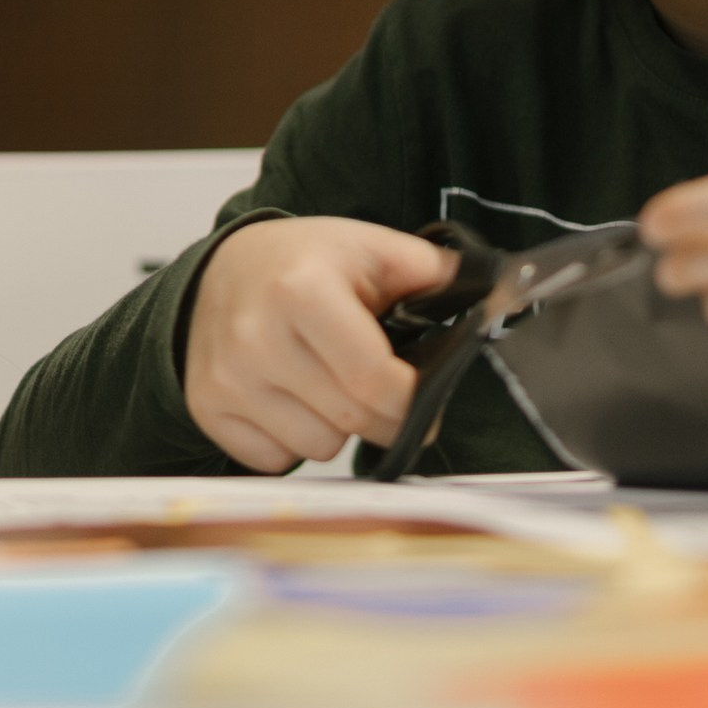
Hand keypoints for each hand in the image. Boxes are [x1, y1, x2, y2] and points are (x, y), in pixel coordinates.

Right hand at [183, 216, 450, 472]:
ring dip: (337, 428)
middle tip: (386, 396)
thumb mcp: (367, 247)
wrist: (218, 271)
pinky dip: (293, 441)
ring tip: (327, 384)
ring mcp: (226, 378)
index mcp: (301, 291)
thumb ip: (432, 273)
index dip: (413, 401)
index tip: (424, 399)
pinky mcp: (207, 407)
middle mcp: (255, 337)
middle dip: (383, 417)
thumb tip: (501, 295)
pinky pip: (275, 460)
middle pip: (350, 420)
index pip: (375, 383)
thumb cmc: (299, 261)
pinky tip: (291, 400)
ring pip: (316, 448)